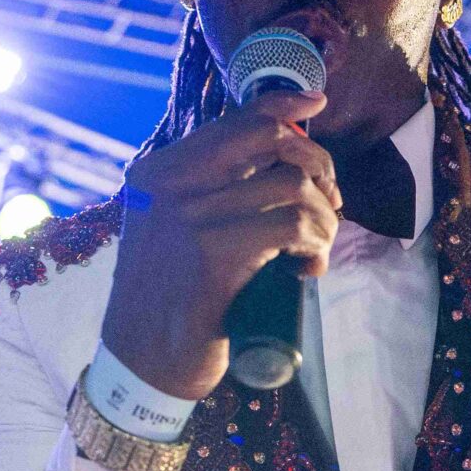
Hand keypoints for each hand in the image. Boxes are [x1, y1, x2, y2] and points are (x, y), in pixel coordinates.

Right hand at [100, 88, 339, 398]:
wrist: (141, 364)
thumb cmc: (169, 301)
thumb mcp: (173, 232)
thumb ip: (207, 194)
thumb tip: (276, 163)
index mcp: (158, 173)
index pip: (233, 121)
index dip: (284, 106)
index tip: (316, 105)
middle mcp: (169, 185)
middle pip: (272, 140)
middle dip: (319, 167)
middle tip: (329, 206)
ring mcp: (189, 217)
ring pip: (292, 186)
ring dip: (324, 218)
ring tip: (315, 249)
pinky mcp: (214, 254)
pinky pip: (292, 225)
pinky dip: (315, 244)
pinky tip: (307, 268)